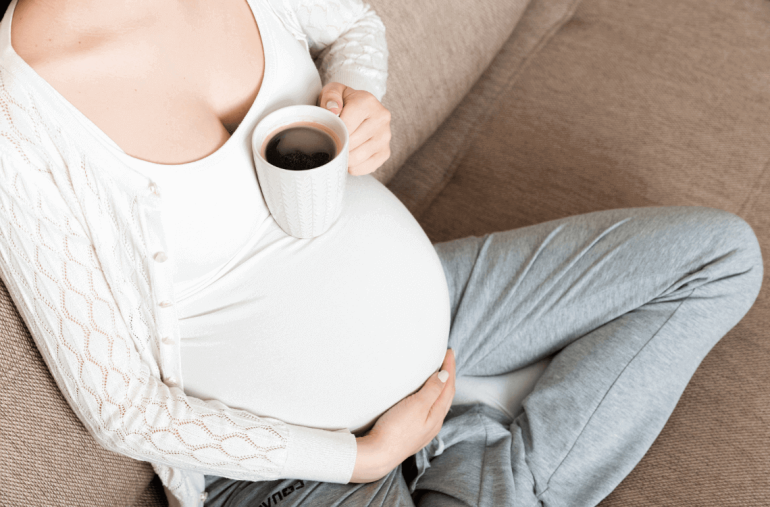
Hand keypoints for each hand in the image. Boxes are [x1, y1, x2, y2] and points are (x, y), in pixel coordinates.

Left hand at [316, 82, 391, 175]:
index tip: (328, 131)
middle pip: (352, 143)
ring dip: (344, 157)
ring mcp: (385, 137)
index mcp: (368, 102)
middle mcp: (381, 119)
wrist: (359, 109)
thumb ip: (330, 97)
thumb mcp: (334, 91)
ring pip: (357, 158)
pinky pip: (365, 167)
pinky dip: (353, 166)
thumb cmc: (344, 102)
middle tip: (332, 141)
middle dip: (338, 145)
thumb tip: (333, 110)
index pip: (346, 126)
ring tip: (340, 148)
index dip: (333, 132)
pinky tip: (349, 155)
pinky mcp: (385, 152)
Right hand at [349, 348, 455, 482]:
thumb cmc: (396, 429)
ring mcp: (424, 429)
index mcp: (437, 415)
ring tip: (439, 375)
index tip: (450, 352)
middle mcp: (433, 423)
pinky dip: (432, 397)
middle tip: (447, 360)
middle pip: (446, 395)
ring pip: (438, 403)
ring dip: (441, 387)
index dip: (450, 368)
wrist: (379, 455)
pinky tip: (425, 398)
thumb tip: (445, 375)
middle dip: (449, 376)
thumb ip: (432, 390)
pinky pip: (429, 410)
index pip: (449, 386)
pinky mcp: (413, 432)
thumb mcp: (416, 405)